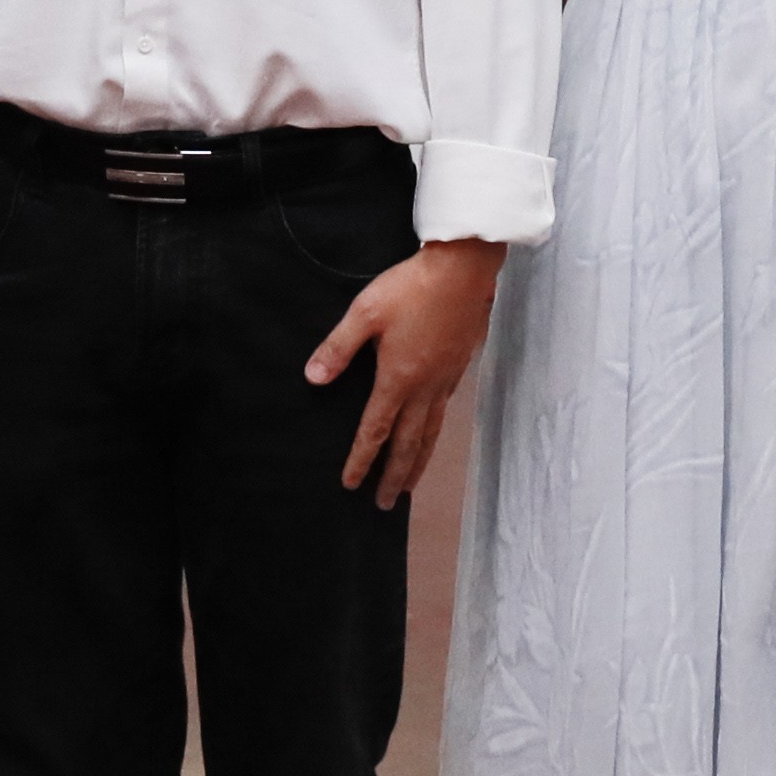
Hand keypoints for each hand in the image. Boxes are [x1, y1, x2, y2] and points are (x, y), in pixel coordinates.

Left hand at [308, 237, 504, 501]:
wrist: (462, 271)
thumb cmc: (411, 288)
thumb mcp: (365, 313)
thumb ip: (338, 348)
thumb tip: (313, 378)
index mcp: (398, 378)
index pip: (375, 430)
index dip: (361, 459)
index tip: (351, 484)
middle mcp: (424, 388)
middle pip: (408, 444)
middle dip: (394, 476)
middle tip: (384, 504)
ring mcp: (445, 381)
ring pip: (430, 433)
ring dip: (418, 463)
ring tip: (410, 486)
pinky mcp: (458, 369)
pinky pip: (443, 414)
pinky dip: (434, 435)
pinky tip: (431, 435)